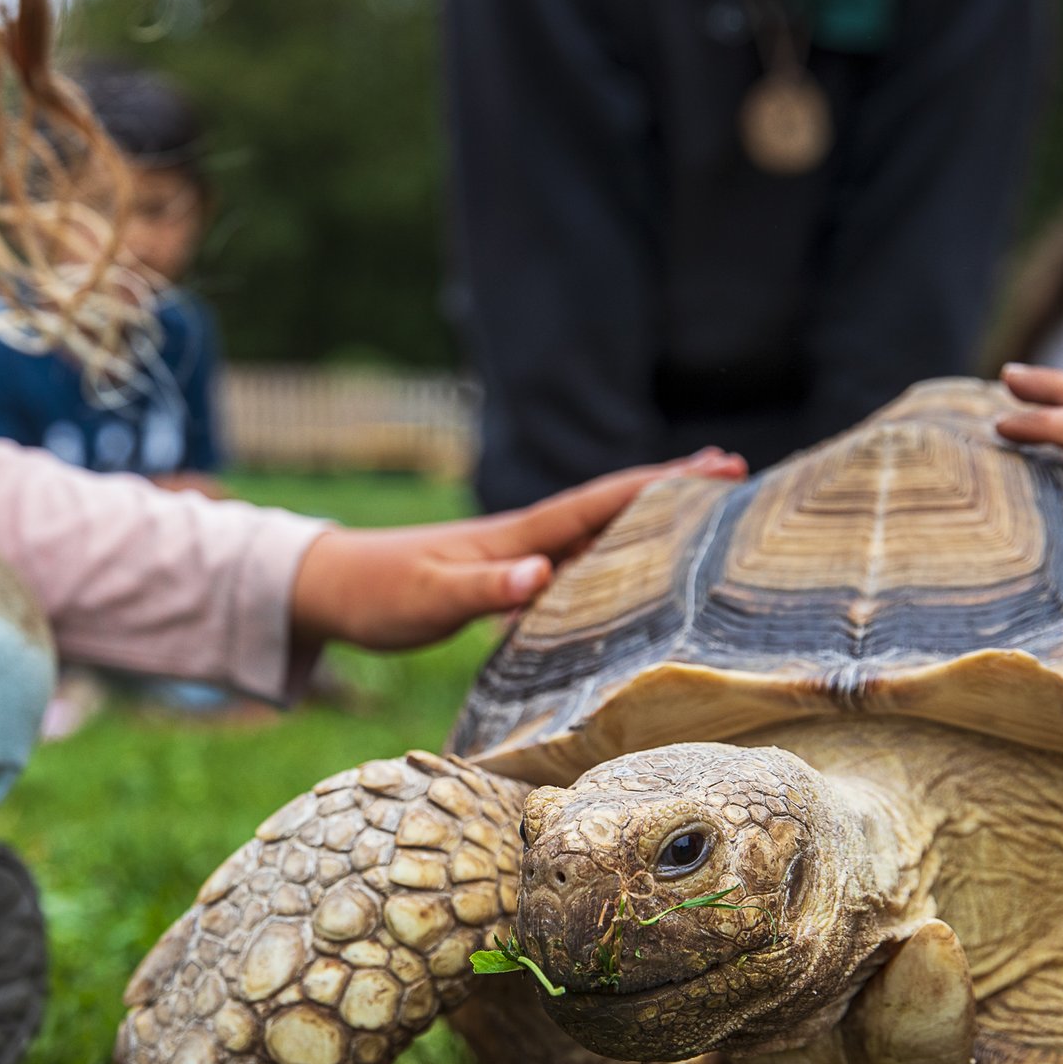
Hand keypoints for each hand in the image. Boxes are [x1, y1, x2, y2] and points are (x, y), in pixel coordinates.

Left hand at [290, 449, 746, 650]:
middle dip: (672, 490)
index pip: (601, 502)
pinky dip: (609, 564)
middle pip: (612, 509)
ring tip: (702, 522)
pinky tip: (626, 578)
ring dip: (648, 527)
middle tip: (734, 474)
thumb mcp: (429, 597)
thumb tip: (540, 576)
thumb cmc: (376, 592)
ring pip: (596, 538)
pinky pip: (573, 569)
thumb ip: (483, 589)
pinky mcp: (503, 582)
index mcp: (517, 537)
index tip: (717, 466)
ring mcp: (515, 558)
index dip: (661, 485)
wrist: (328, 587)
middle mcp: (524, 540)